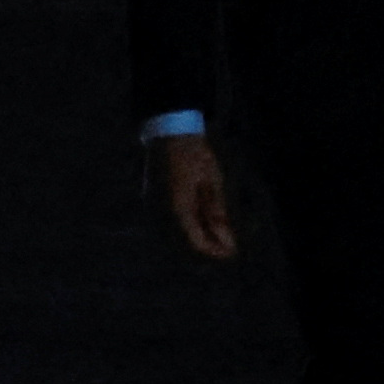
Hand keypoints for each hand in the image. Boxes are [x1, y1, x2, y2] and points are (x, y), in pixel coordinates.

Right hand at [154, 130, 236, 260]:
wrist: (168, 131)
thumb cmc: (193, 154)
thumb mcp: (212, 182)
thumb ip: (216, 213)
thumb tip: (226, 240)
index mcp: (178, 208)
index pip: (196, 242)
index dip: (215, 250)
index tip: (232, 252)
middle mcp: (161, 212)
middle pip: (185, 242)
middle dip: (207, 245)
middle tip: (228, 245)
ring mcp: (154, 207)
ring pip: (177, 234)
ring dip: (197, 237)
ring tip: (217, 232)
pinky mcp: (151, 201)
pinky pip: (170, 222)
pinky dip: (187, 226)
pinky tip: (201, 220)